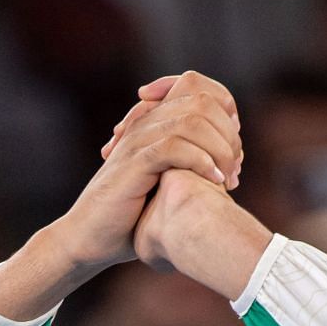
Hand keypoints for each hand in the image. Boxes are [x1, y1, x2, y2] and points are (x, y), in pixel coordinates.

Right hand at [50, 71, 242, 271]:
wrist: (90, 239)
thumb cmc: (128, 220)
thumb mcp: (166, 186)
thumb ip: (192, 167)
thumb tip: (233, 167)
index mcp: (153, 122)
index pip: (197, 86)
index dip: (225, 109)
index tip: (234, 149)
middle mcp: (145, 123)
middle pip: (201, 100)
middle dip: (228, 133)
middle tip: (235, 169)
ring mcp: (138, 140)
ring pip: (193, 120)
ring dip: (220, 148)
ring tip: (229, 177)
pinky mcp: (134, 163)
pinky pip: (174, 146)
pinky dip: (201, 161)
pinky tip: (214, 182)